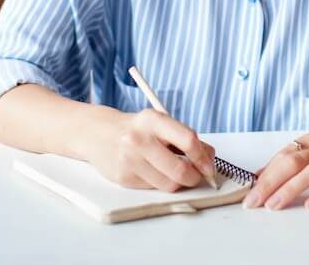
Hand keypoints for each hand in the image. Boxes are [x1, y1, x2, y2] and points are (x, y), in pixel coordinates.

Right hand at [86, 108, 216, 192]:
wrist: (98, 134)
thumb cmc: (137, 129)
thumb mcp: (160, 124)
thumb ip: (186, 137)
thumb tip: (210, 158)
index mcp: (153, 120)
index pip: (188, 140)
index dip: (203, 158)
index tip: (209, 167)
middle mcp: (139, 139)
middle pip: (180, 169)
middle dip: (195, 177)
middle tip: (197, 176)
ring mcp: (130, 160)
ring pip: (169, 184)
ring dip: (179, 183)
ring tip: (176, 174)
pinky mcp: (123, 177)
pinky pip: (154, 188)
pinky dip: (161, 184)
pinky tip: (154, 172)